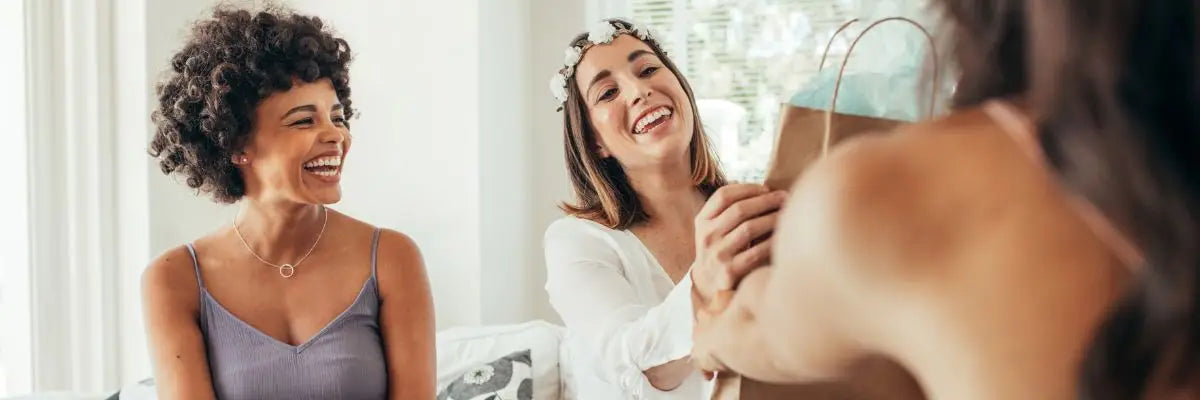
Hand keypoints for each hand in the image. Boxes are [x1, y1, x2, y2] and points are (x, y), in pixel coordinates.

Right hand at [691, 184, 785, 306]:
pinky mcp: (729, 272)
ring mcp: (717, 254)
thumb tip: (761, 187)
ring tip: (787, 213)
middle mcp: (706, 236)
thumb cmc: (721, 249)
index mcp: (702, 221)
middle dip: (766, 200)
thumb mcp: (714, 228)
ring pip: (749, 228)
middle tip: (784, 197)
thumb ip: (728, 209)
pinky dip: (772, 241)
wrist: (710, 286)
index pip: (723, 195)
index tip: (766, 188)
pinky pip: (756, 252)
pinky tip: (783, 236)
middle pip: (738, 210)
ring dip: (772, 218)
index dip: (747, 188)